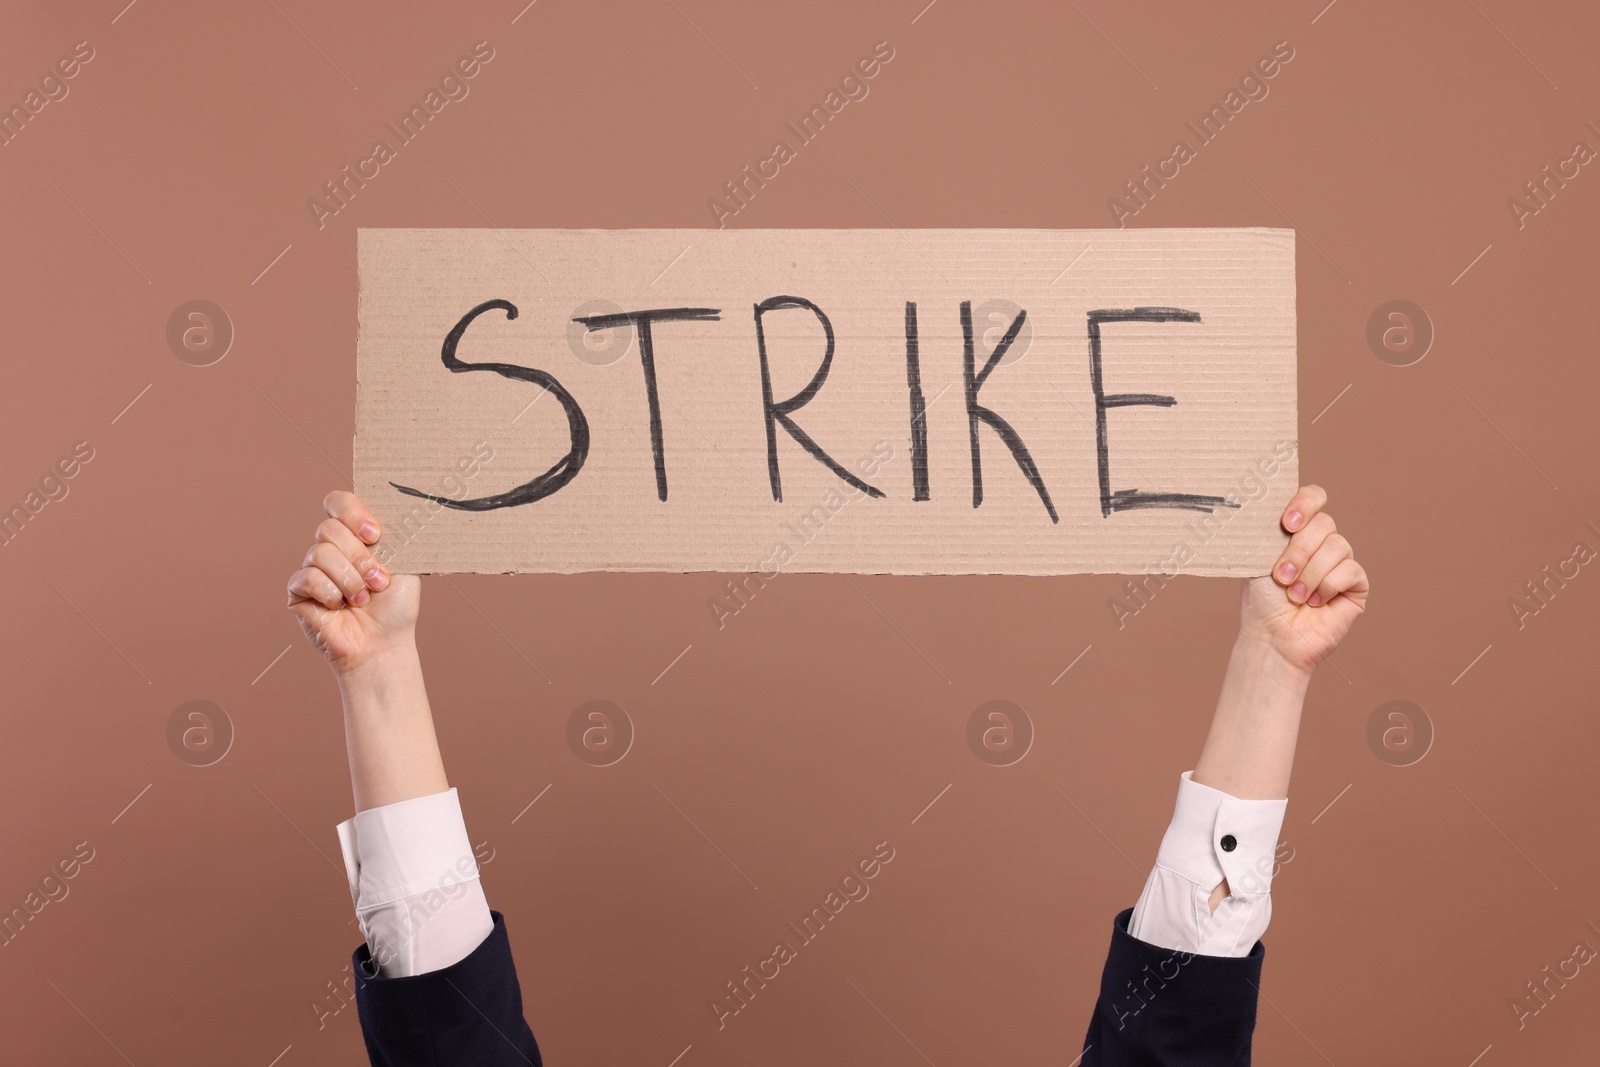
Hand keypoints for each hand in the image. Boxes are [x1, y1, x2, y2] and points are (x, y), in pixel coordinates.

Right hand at [287, 490, 419, 673]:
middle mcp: (330, 547)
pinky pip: (308, 577)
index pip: (338, 503)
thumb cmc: (394, 607)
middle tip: (378, 581)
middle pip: (329, 528)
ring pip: (320, 552)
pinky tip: (340, 607)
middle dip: (360, 558)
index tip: (374, 535)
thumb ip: (392, 535)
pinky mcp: (297, 591)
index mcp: (355, 536)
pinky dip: (330, 593)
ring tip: (362, 599)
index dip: (352, 513)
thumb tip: (391, 510)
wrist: (382, 643)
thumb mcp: (404, 564)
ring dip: (349, 579)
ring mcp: (312, 568)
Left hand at [1238, 485, 1368, 676]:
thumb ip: (1269, 528)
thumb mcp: (1258, 557)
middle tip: (1281, 576)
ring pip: (1337, 546)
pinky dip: (1327, 587)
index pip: (1313, 497)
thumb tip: (1266, 498)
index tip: (1287, 523)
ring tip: (1294, 595)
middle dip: (1298, 551)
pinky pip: (1350, 570)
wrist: (1272, 636)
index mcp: (1297, 530)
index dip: (1305, 504)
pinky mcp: (1356, 584)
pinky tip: (1314, 603)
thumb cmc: (1261, 599)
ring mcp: (1341, 562)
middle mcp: (1321, 542)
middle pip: (1324, 523)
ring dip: (1310, 573)